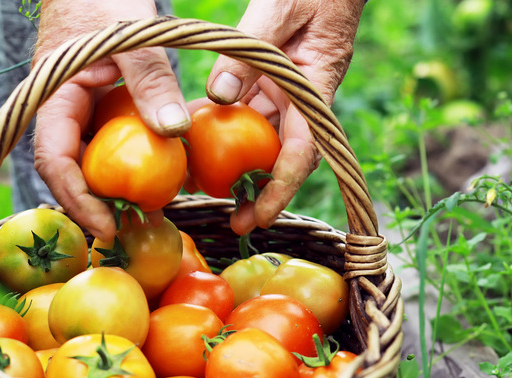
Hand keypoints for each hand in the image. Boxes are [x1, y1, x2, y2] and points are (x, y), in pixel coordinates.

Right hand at [32, 0, 187, 241]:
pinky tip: (157, 177)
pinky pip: (110, 145)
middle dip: (97, 205)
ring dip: (114, 189)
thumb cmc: (105, 2)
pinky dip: (129, 163)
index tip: (107, 226)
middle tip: (134, 229)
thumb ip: (150, 79)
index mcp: (54, 99)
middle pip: (71, 171)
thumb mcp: (132, 38)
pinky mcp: (100, 111)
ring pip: (91, 161)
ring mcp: (81, 113)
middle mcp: (62, 113)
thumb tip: (174, 131)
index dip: (77, 199)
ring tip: (148, 212)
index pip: (54, 161)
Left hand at [205, 0, 364, 234]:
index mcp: (315, 87)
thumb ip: (248, 51)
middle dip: (262, 192)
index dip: (282, 188)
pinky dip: (226, 126)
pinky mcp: (272, 80)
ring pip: (263, 138)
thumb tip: (217, 96)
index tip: (261, 217)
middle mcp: (303, 98)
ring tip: (206, 187)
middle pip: (283, 155)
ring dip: (239, 163)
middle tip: (235, 222)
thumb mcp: (280, 7)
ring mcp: (287, 91)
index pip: (303, 149)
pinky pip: (249, 110)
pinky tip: (197, 137)